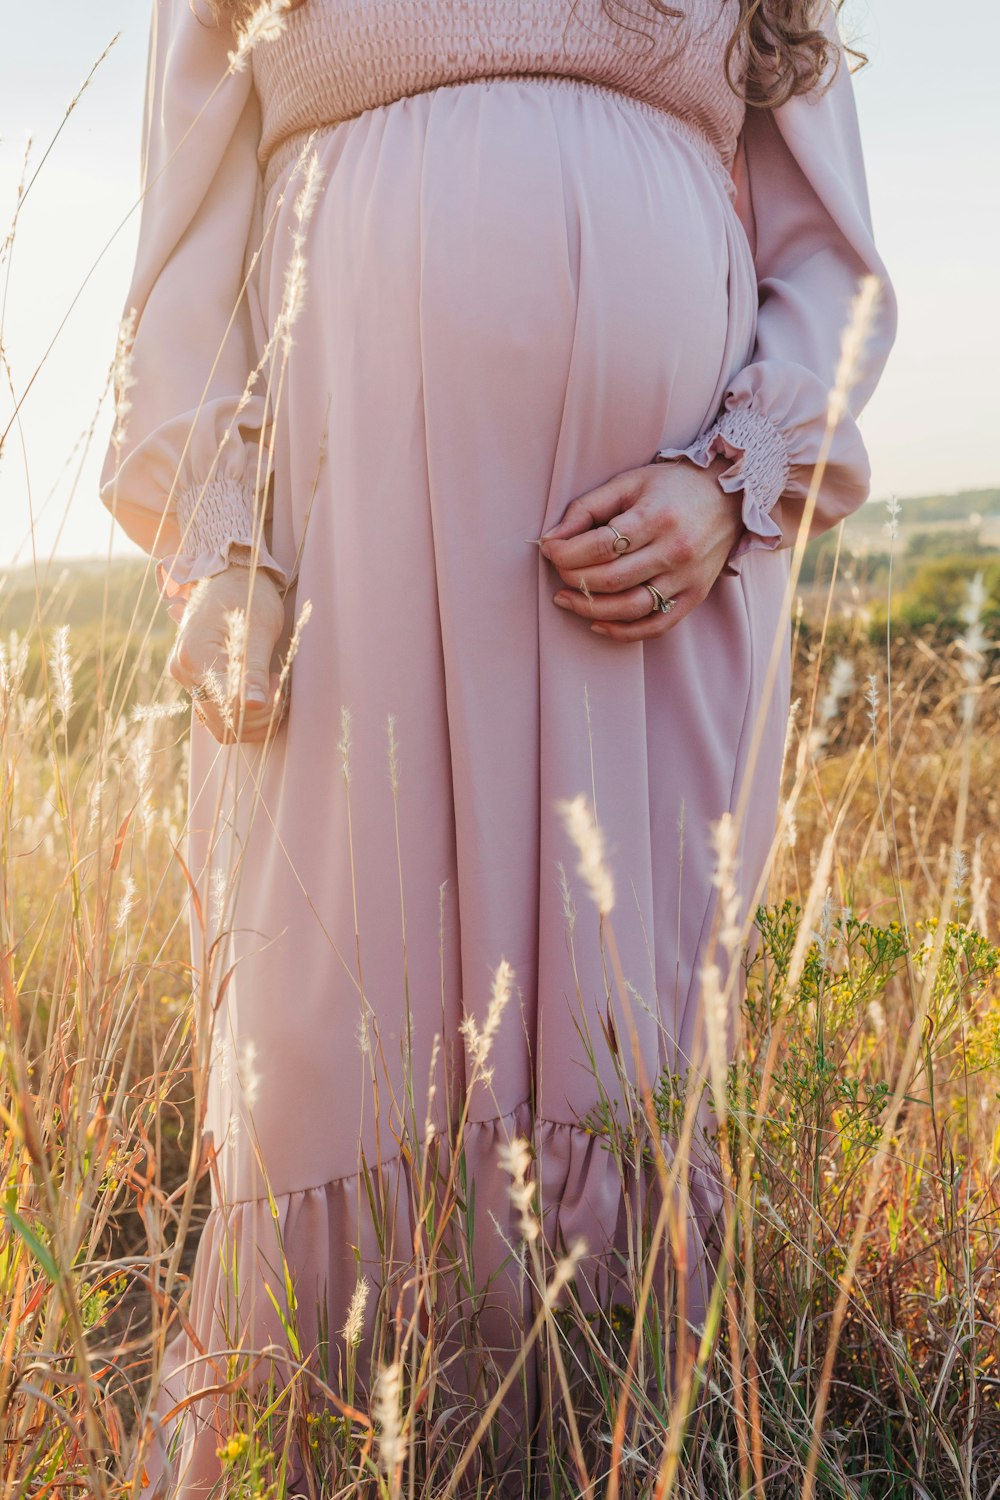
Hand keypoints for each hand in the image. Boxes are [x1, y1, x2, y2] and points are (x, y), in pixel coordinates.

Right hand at [166, 566, 288, 743]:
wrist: (231, 577)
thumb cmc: (248, 595)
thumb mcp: (257, 630)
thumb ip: (253, 669)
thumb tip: (256, 704)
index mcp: (195, 656)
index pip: (228, 705)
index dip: (261, 705)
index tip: (279, 681)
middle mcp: (184, 671)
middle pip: (224, 722)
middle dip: (261, 715)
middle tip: (281, 684)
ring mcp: (188, 678)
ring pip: (222, 725)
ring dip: (256, 718)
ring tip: (273, 685)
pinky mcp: (199, 681)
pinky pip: (220, 715)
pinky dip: (246, 714)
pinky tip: (263, 691)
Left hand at [539, 455, 742, 640]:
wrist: (729, 497)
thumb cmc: (672, 487)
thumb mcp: (629, 483)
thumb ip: (587, 508)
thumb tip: (551, 539)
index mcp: (656, 517)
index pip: (601, 546)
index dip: (566, 553)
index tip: (549, 550)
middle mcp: (675, 550)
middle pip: (611, 579)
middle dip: (573, 579)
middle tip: (557, 572)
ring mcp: (687, 577)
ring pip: (630, 607)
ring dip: (590, 609)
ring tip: (566, 599)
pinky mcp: (695, 595)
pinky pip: (656, 625)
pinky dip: (623, 632)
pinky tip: (597, 623)